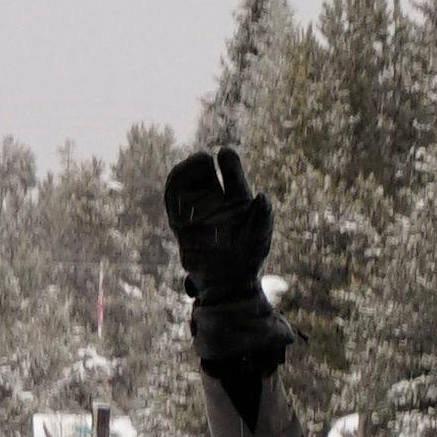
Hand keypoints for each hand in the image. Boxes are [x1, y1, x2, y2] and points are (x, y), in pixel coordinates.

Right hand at [164, 144, 273, 303]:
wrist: (230, 283)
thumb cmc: (248, 259)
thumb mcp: (259, 237)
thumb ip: (262, 217)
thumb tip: (262, 196)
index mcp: (237, 201)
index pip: (232, 176)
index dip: (229, 162)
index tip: (225, 152)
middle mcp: (216, 202)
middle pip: (204, 175)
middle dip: (200, 164)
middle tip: (203, 158)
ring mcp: (197, 212)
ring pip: (186, 185)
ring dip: (185, 174)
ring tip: (188, 169)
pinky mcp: (181, 224)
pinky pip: (173, 203)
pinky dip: (173, 191)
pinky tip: (178, 185)